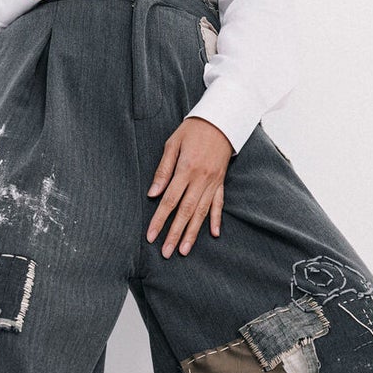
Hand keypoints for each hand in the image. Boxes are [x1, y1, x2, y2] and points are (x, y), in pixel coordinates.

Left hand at [146, 118, 232, 256]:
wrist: (221, 120)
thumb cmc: (193, 130)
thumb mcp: (172, 144)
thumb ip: (163, 170)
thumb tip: (153, 193)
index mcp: (186, 170)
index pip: (169, 201)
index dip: (159, 220)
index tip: (151, 236)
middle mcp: (200, 179)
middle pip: (185, 212)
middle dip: (175, 234)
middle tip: (167, 252)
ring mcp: (213, 182)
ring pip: (201, 212)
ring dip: (193, 232)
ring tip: (185, 250)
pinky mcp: (221, 182)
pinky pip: (219, 203)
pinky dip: (216, 219)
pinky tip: (214, 234)